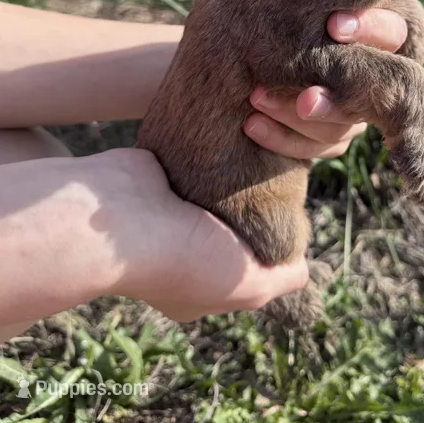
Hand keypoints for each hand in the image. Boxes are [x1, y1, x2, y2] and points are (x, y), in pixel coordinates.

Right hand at [105, 150, 308, 319]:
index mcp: (200, 284)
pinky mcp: (166, 172)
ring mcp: (173, 209)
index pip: (249, 265)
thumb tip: (302, 266)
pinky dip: (223, 152)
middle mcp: (184, 248)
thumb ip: (281, 279)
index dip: (273, 243)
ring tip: (268, 152)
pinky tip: (245, 138)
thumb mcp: (246, 284)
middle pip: (239, 224)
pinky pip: (205, 161)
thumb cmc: (184, 257)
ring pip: (224, 190)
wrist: (121, 211)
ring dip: (243, 174)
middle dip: (260, 203)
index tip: (290, 217)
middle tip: (283, 178)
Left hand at [244, 9, 406, 159]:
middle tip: (306, 97)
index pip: (396, 30)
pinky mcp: (334, 134)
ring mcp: (358, 107)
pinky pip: (319, 147)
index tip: (333, 25)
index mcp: (381, 27)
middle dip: (337, 95)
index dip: (369, 29)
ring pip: (345, 127)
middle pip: (373, 89)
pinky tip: (251, 124)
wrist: (248, 33)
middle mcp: (377, 69)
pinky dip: (282, 138)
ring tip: (255, 97)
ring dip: (295, 115)